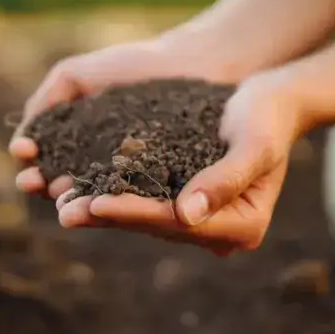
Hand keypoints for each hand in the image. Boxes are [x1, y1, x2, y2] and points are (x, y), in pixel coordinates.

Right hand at [9, 36, 236, 199]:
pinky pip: (134, 197)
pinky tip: (99, 197)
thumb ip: (46, 101)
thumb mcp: (76, 75)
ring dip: (73, 200)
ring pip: (94, 196)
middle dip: (44, 184)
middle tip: (34, 182)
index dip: (31, 162)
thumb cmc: (135, 65)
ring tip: (60, 196)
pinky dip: (114, 201)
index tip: (24, 154)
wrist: (194, 63)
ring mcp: (130, 180)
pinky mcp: (160, 188)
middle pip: (64, 184)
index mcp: (78, 144)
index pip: (45, 161)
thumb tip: (21, 141)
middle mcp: (100, 166)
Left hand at [62, 69, 303, 254]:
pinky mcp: (185, 201)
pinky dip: (113, 192)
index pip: (177, 223)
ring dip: (102, 209)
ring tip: (61, 202)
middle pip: (156, 226)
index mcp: (244, 227)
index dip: (135, 213)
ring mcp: (202, 219)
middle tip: (64, 210)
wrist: (273, 101)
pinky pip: (144, 200)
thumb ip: (225, 178)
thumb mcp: (253, 143)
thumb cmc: (268, 117)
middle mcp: (221, 232)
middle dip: (108, 216)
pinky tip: (78, 186)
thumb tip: (187, 214)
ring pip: (144, 217)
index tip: (96, 203)